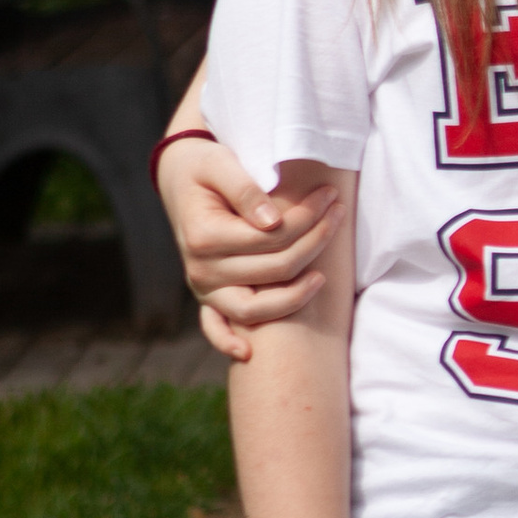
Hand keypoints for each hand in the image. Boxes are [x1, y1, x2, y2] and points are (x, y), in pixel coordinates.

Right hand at [166, 141, 339, 354]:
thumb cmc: (204, 166)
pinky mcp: (207, 295)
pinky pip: (215, 328)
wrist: (179, 176)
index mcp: (204, 236)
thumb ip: (246, 191)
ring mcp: (203, 287)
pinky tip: (249, 354)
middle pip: (275, 269)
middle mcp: (200, 269)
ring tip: (325, 276)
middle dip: (314, 241)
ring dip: (295, 296)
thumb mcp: (221, 164)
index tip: (330, 196)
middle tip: (338, 212)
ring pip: (256, 308)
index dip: (307, 218)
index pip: (272, 237)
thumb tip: (274, 223)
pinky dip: (228, 342)